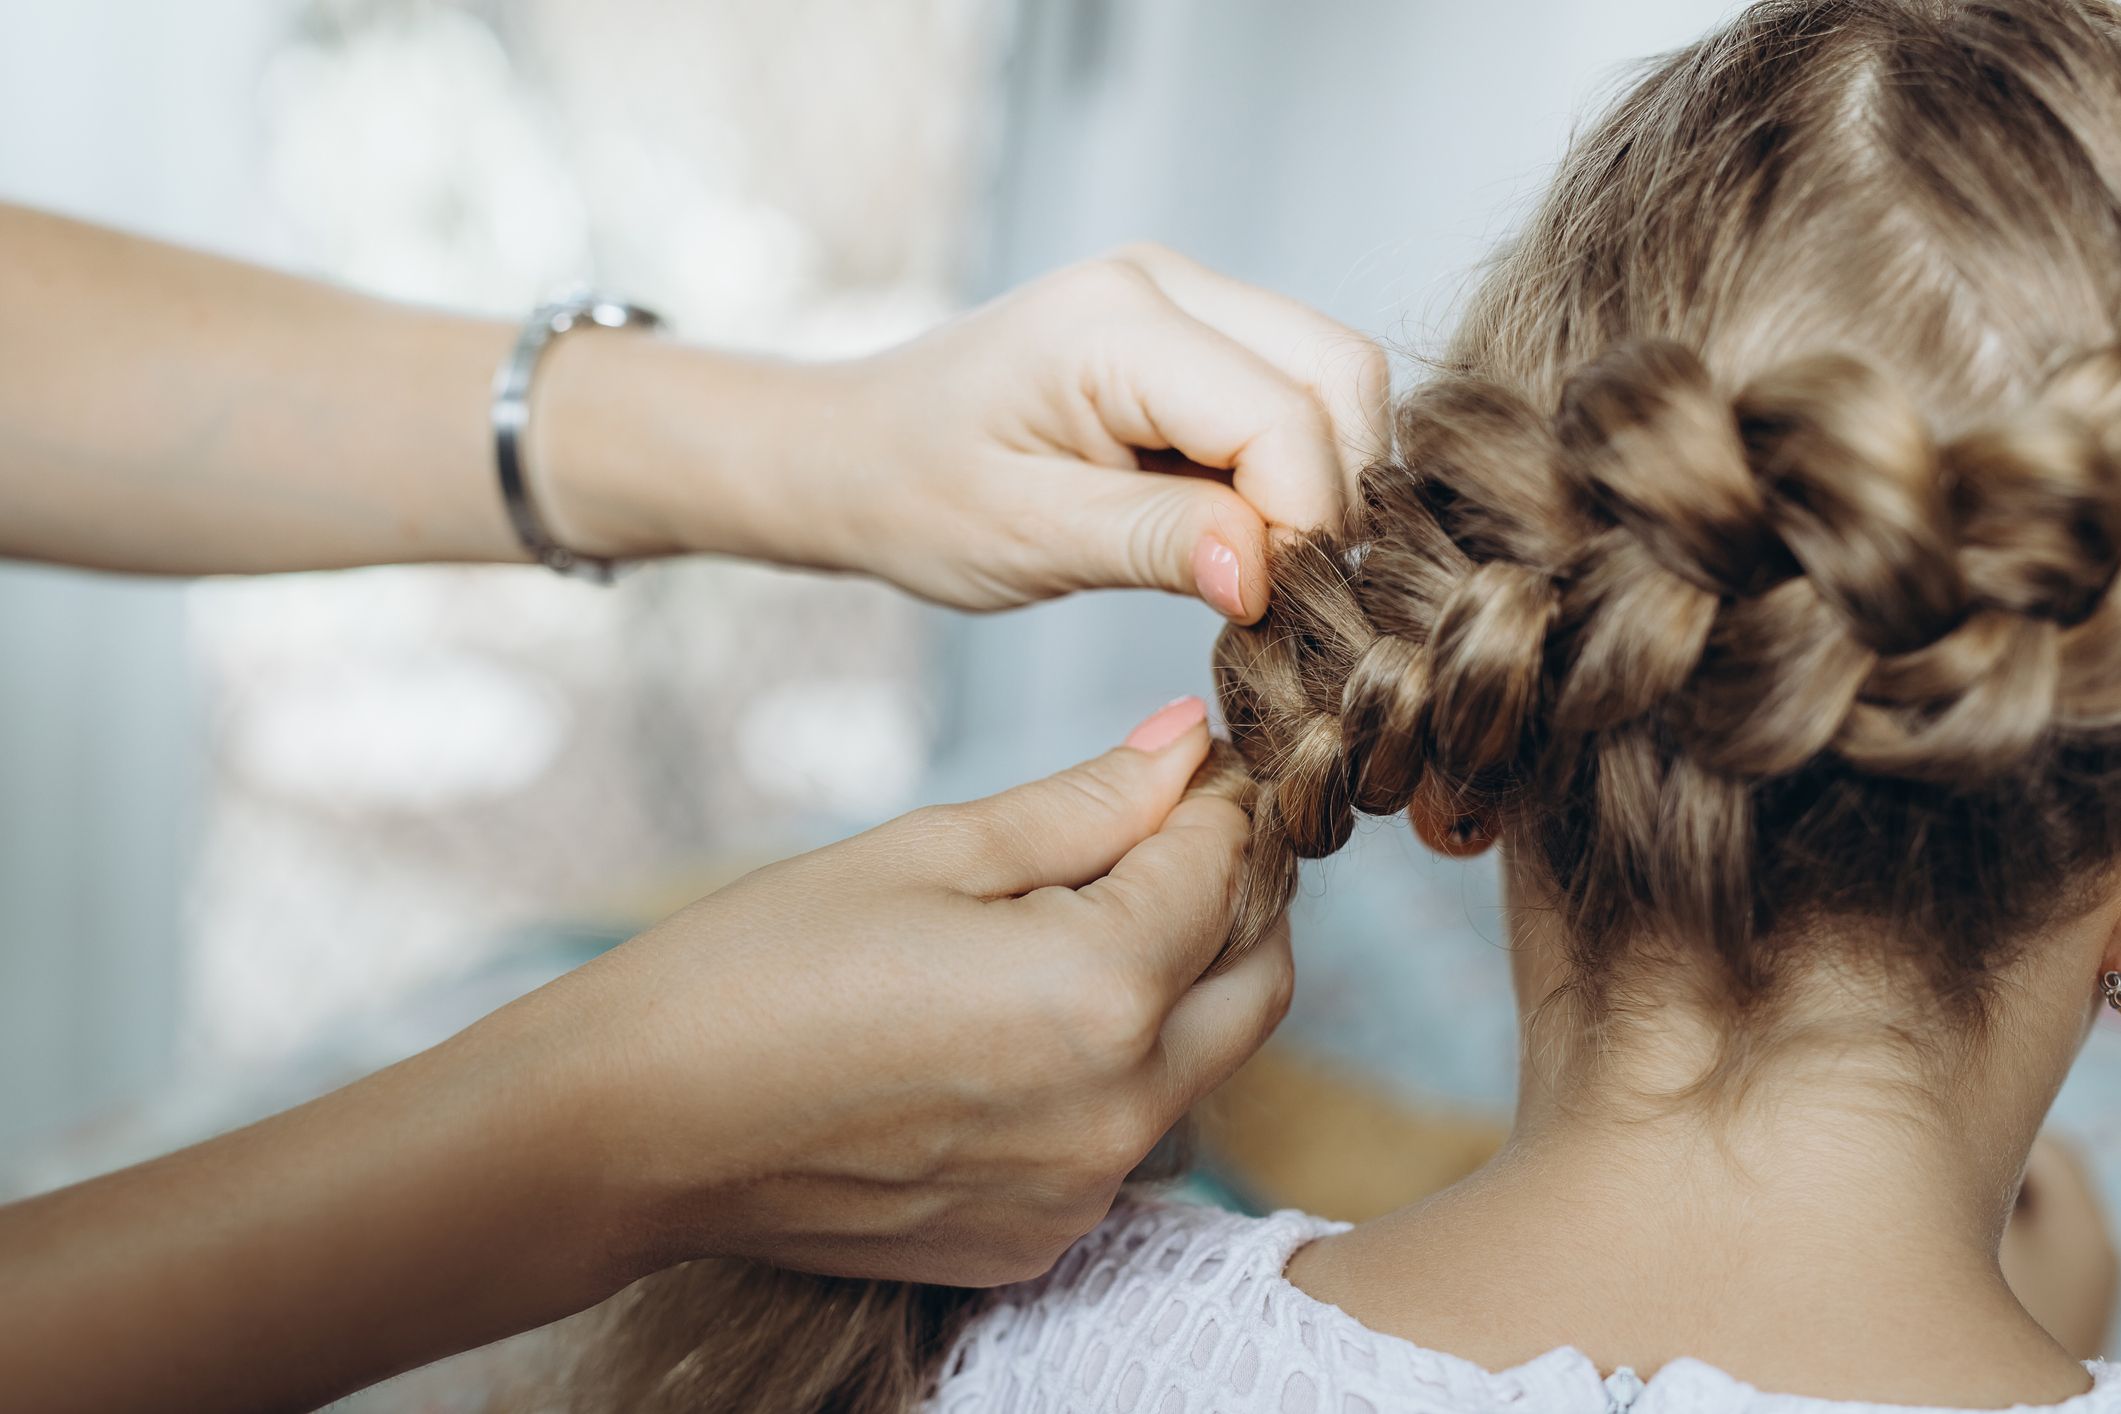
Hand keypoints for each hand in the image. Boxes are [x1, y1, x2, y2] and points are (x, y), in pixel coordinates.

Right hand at [503, 696, 1292, 1285]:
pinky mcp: (1040, 1239)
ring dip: (1179, 986)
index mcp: (1099, 990)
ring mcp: (1084, 1190)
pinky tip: (1016, 1029)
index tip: (1188, 763)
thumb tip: (1185, 746)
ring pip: (1202, 1063)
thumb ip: (1085, 804)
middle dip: (1235, 895)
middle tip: (1164, 839)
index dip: (1213, 797)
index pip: (1224, 866)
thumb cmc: (759, 967)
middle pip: (1259, 977)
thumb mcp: (929, 852)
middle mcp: (1119, 1109)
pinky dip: (1114, 1072)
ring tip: (1068, 930)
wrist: (636, 1127)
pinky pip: (1128, 1138)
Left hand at [802, 245, 1389, 619]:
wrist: (856, 450)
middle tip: (1278, 587)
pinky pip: (1291, 384)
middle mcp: (1162, 281)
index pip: (1282, 417)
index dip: (1299, 523)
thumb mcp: (1032, 538)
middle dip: (1333, 491)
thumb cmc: (918, 494)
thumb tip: (1268, 574)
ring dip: (1320, 474)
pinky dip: (1292, 460)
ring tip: (1252, 558)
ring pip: (1332, 376)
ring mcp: (1182, 293)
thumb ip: (1159, 544)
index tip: (1267, 605)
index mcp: (1112, 324)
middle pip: (1339, 374)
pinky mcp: (1191, 326)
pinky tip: (1235, 521)